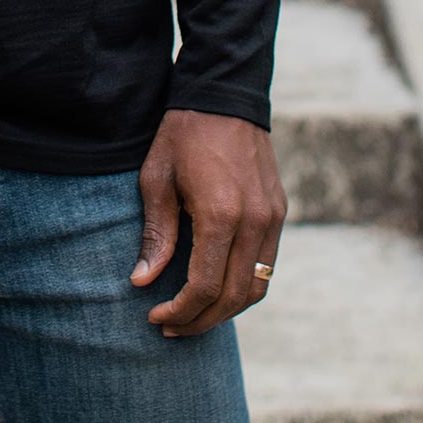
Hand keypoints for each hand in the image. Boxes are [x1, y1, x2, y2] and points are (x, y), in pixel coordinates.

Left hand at [129, 108, 286, 336]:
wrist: (224, 95)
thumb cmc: (183, 134)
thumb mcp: (157, 178)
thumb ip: (156, 233)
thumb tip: (142, 281)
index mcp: (220, 214)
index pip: (204, 287)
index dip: (179, 310)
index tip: (155, 316)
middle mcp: (254, 222)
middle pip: (233, 297)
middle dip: (200, 321)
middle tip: (170, 327)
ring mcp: (272, 219)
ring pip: (256, 288)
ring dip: (225, 311)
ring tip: (193, 316)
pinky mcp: (279, 213)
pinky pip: (266, 266)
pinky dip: (243, 287)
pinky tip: (216, 289)